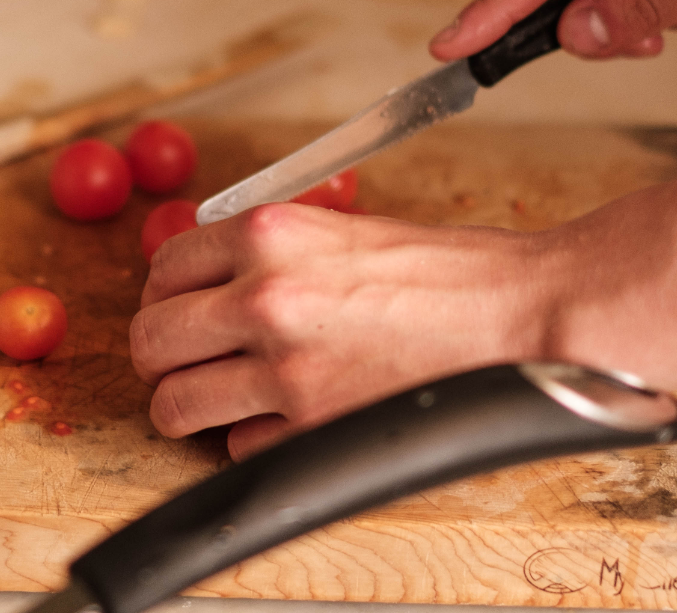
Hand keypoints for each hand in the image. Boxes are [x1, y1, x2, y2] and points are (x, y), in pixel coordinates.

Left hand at [129, 205, 550, 459]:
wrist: (524, 316)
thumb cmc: (455, 273)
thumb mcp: (347, 229)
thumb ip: (273, 250)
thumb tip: (218, 275)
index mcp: (270, 235)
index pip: (164, 265)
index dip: (163, 291)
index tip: (175, 305)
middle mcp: (264, 299)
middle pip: (152, 339)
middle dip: (161, 354)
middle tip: (183, 359)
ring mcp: (285, 370)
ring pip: (175, 404)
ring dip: (187, 406)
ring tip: (212, 400)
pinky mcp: (312, 429)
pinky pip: (239, 446)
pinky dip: (253, 439)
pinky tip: (284, 419)